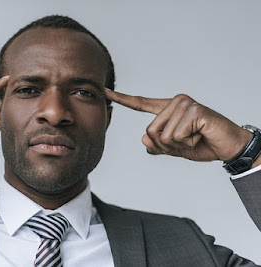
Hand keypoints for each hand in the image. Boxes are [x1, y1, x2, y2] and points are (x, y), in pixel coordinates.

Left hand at [105, 89, 251, 161]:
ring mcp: (185, 104)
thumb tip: (143, 140)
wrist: (228, 147)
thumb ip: (158, 145)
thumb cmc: (202, 144)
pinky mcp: (194, 110)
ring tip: (194, 137)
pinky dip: (188, 143)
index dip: (122, 99)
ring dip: (178, 145)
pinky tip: (200, 135)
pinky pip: (177, 136)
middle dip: (166, 146)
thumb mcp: (174, 149)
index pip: (141, 104)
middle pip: (150, 131)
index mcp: (167, 109)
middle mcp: (174, 102)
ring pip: (162, 135)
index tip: (105, 91)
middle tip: (186, 141)